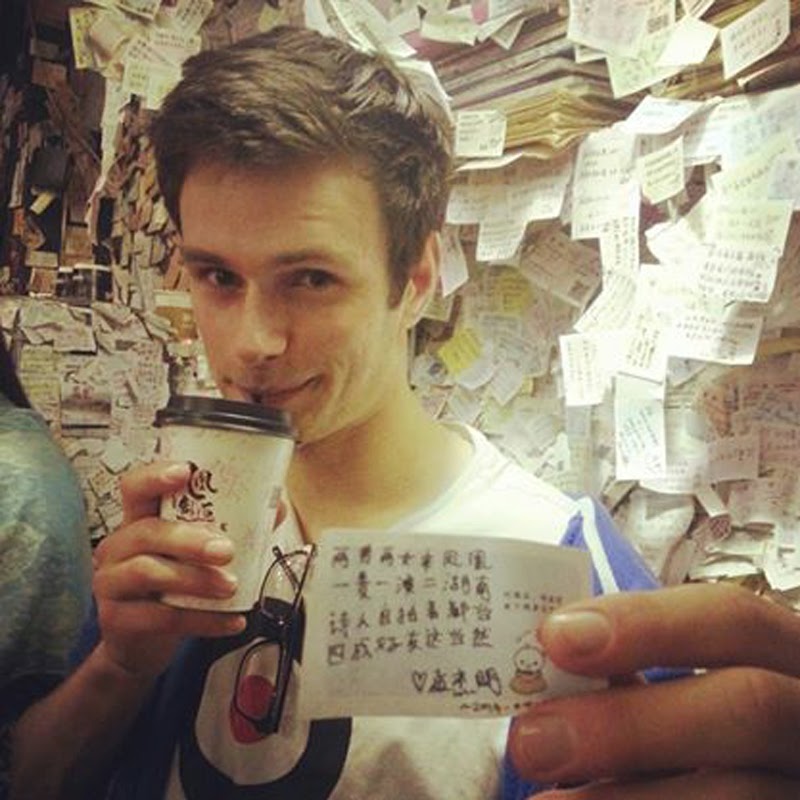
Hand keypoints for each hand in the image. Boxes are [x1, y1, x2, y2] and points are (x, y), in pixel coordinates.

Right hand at [92, 462, 245, 677]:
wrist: (141, 641)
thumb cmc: (171, 585)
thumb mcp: (194, 553)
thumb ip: (232, 529)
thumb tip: (278, 508)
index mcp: (139, 521)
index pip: (136, 487)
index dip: (155, 476)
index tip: (185, 471)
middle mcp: (119, 547)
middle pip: (147, 531)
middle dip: (190, 539)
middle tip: (227, 550)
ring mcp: (111, 583)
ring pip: (148, 572)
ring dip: (196, 579)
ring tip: (231, 587)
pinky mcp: (117, 619)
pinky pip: (161, 617)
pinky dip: (203, 620)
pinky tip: (232, 621)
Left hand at [507, 583, 799, 798]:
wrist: (725, 788)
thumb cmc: (691, 734)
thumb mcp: (685, 697)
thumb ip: (634, 678)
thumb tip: (542, 672)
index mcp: (782, 660)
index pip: (733, 618)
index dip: (646, 623)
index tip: (556, 637)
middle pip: (748, 708)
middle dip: (630, 724)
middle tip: (532, 742)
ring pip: (741, 797)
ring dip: (628, 799)